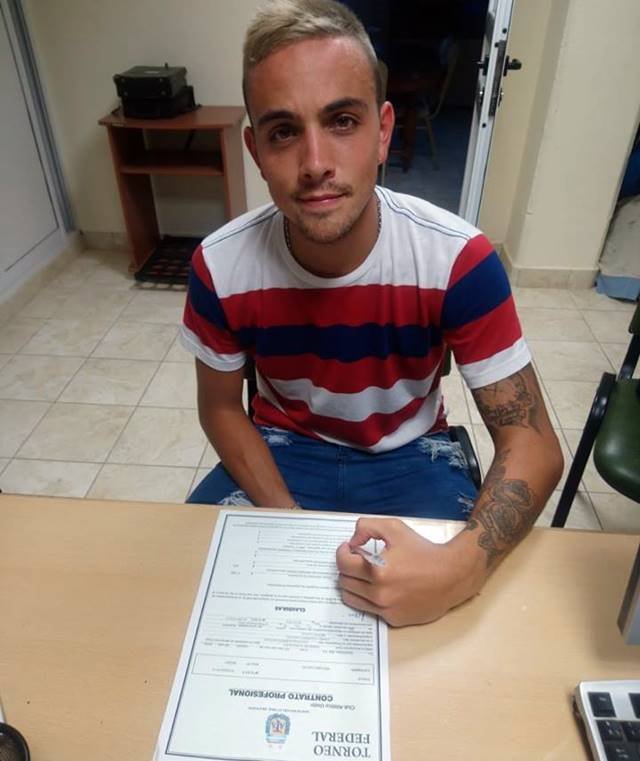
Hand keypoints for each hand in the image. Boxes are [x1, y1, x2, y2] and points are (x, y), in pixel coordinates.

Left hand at [336, 517, 484, 626]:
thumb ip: (367, 527)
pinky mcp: (393, 619)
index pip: (342, 563)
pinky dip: (368, 597)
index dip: (342, 552)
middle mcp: (379, 593)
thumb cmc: (424, 551)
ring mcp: (385, 609)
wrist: (451, 576)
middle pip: (344, 581)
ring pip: (351, 598)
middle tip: (356, 559)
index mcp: (377, 570)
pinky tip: (379, 586)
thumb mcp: (395, 528)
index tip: (348, 548)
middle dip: (347, 567)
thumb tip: (352, 542)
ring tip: (363, 573)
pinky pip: (369, 609)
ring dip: (353, 584)